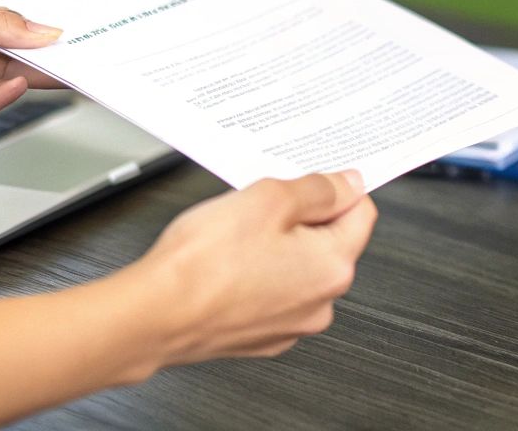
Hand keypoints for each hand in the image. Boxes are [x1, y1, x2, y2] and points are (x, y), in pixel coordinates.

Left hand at [0, 0, 62, 145]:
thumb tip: (43, 31)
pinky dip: (2, 100)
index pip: (10, 36)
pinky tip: (17, 85)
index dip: (39, 38)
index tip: (71, 39)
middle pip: (12, 65)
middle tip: (80, 60)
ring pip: (1, 89)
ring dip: (29, 80)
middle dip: (45, 62)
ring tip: (57, 70)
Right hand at [117, 171, 377, 366]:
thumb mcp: (269, 198)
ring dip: (277, 248)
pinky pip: (272, 293)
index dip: (338, 189)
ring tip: (236, 237)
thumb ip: (318, 189)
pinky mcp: (261, 336)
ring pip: (297, 268)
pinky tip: (227, 265)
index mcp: (333, 267)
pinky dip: (257, 276)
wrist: (155, 316)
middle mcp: (321, 303)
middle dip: (300, 219)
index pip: (361, 213)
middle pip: (329, 242)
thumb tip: (349, 185)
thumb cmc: (204, 263)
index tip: (314, 180)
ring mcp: (291, 325)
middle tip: (261, 207)